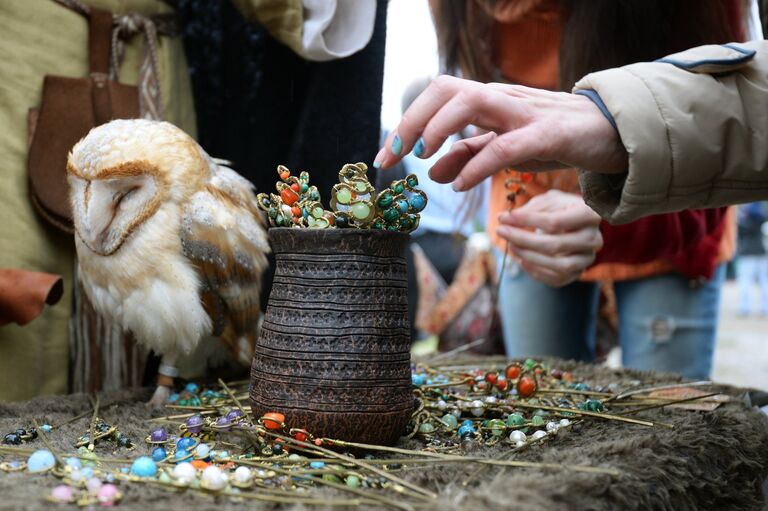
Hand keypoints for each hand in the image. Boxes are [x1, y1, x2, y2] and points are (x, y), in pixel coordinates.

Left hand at [373, 75, 627, 190]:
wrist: (613, 134)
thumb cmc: (555, 138)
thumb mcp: (504, 148)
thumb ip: (468, 156)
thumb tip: (432, 173)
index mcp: (489, 100)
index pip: (437, 96)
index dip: (405, 123)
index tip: (385, 156)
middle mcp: (501, 99)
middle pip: (446, 89)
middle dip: (411, 121)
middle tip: (395, 156)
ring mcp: (525, 112)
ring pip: (471, 102)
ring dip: (438, 129)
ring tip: (423, 158)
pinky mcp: (548, 134)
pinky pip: (506, 145)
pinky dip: (477, 164)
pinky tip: (459, 185)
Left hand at [497, 190, 602, 286]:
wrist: (577, 224)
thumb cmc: (560, 208)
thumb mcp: (548, 201)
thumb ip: (530, 208)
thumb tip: (504, 218)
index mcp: (589, 214)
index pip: (554, 222)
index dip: (526, 221)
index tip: (503, 218)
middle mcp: (594, 238)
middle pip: (555, 245)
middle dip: (522, 239)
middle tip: (501, 232)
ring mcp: (588, 258)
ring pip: (558, 266)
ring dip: (529, 257)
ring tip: (511, 246)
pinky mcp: (579, 272)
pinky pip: (557, 279)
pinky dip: (536, 272)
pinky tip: (522, 260)